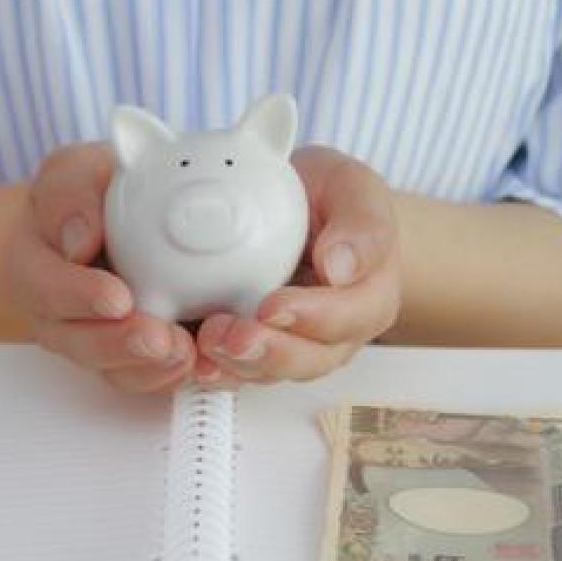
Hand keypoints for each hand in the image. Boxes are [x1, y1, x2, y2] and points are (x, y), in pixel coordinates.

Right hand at [8, 142, 195, 392]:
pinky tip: (208, 363)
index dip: (80, 297)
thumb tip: (81, 238)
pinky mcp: (142, 357)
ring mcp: (103, 343)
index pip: (48, 289)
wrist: (107, 223)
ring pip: (121, 371)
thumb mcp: (74, 173)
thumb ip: (71, 195)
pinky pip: (157, 377)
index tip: (116, 297)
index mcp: (38, 270)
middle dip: (122, 346)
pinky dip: (184, 374)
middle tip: (159, 337)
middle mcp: (64, 319)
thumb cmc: (89, 197)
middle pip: (83, 345)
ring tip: (188, 352)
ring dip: (155, 368)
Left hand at [195, 145, 399, 385]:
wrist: (306, 211)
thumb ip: (359, 222)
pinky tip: (194, 359)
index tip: (274, 306)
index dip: (313, 316)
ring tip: (206, 342)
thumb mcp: (353, 188)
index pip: (350, 316)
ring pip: (271, 372)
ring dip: (237, 364)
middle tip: (232, 335)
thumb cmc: (332, 201)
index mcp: (368, 294)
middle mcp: (334, 332)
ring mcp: (294, 345)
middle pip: (311, 359)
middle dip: (269, 352)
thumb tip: (340, 266)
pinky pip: (238, 370)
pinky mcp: (255, 348)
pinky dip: (215, 368)